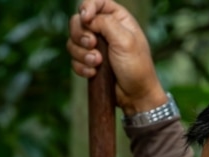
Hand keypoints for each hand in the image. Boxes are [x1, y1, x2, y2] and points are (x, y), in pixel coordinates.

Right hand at [67, 0, 168, 115]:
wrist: (136, 95)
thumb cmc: (136, 66)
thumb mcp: (125, 40)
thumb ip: (105, 23)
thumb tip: (87, 19)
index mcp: (117, 18)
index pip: (95, 2)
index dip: (86, 7)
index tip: (86, 19)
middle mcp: (104, 30)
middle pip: (78, 21)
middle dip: (81, 35)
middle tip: (92, 46)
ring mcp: (95, 47)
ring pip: (73, 42)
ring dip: (82, 54)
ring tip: (97, 63)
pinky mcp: (89, 62)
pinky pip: (74, 59)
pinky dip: (81, 67)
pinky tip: (93, 73)